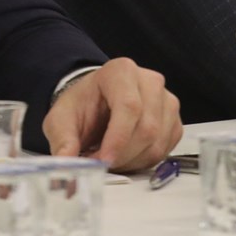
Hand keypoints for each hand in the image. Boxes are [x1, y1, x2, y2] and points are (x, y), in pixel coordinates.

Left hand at [41, 59, 182, 171]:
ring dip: (132, 161)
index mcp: (121, 71)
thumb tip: (66, 163)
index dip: (118, 138)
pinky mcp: (174, 122)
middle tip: (100, 163)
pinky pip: (165, 151)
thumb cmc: (82, 106)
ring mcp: (166, 101)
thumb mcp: (61, 119)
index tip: (103, 160)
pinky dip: (144, 162)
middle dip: (122, 154)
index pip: (129, 106)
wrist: (95, 102)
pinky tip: (126, 156)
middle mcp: (149, 82)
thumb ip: (62, 140)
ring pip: (157, 143)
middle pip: (147, 127)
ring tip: (110, 157)